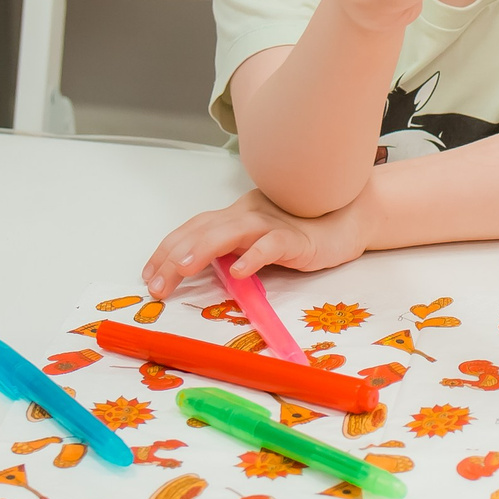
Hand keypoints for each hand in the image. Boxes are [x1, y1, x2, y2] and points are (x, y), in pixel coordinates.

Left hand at [142, 189, 370, 298]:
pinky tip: (240, 271)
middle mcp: (248, 215)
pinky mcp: (297, 238)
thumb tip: (196, 272)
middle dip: (174, 256)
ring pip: (230, 231)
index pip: (193, 229)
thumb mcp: (256, 243)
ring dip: (202, 249)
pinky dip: (254, 256)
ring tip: (182, 270)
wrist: (349, 220)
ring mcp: (272, 224)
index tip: (149, 275)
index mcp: (235, 216)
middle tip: (156, 283)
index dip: (167, 249)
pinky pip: (272, 244)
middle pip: (203, 230)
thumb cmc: (302, 234)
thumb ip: (231, 252)